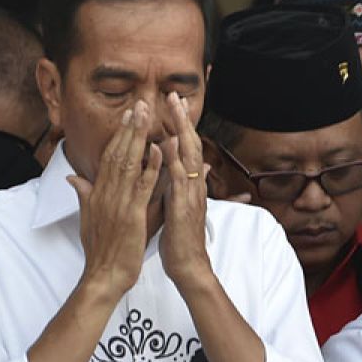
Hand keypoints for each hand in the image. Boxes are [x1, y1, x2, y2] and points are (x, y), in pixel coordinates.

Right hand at [68, 101, 161, 299]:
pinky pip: (142, 186)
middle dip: (129, 127)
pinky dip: (150, 167)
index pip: (108, 156)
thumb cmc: (100, 249)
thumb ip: (84, 194)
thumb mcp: (88, 217)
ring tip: (147, 116)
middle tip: (140, 104)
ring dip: (138, 137)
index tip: (127, 114)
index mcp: (98, 192)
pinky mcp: (132, 215)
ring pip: (129, 163)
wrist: (104, 275)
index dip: (118, 134)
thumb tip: (72, 178)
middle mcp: (106, 193)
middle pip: (117, 153)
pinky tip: (158, 150)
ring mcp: (118, 202)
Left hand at [159, 92, 213, 290]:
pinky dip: (174, 161)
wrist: (189, 266)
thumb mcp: (180, 207)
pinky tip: (167, 144)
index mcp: (189, 185)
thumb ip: (183, 185)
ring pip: (188, 156)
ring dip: (181, 131)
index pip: (185, 149)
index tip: (171, 104)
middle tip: (174, 95)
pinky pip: (179, 180)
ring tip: (174, 109)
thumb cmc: (181, 239)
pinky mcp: (183, 207)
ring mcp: (191, 195)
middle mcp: (193, 186)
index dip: (180, 126)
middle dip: (182, 119)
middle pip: (190, 145)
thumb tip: (193, 167)